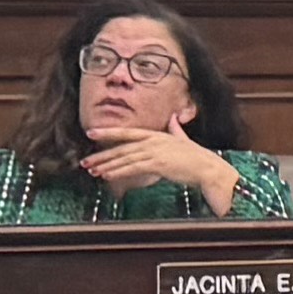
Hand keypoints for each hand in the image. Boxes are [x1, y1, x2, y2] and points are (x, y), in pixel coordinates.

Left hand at [78, 130, 240, 213]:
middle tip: (85, 161)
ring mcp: (155, 152)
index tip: (91, 132)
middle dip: (101, 155)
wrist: (208, 168)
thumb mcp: (184, 139)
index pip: (127, 132)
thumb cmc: (197, 157)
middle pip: (121, 148)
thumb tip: (174, 117)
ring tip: (92, 171)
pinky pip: (133, 168)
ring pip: (124, 159)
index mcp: (157, 135)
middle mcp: (153, 141)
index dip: (108, 132)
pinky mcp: (157, 163)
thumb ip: (176, 128)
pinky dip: (118, 172)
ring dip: (106, 166)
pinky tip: (107, 176)